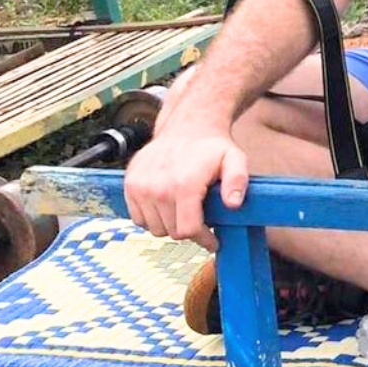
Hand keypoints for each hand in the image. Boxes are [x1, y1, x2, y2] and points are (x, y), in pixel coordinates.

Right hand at [124, 114, 247, 250]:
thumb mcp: (234, 159)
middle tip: (201, 219)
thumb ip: (237, 181)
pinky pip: (138, 218)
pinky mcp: (129, 185)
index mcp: (183, 185)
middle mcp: (157, 188)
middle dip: (189, 230)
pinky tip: (167, 205)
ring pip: (154, 228)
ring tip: (184, 209)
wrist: (186, 126)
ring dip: (170, 224)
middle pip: (172, 232)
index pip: (187, 230)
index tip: (213, 240)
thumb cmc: (212, 146)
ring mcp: (140, 187)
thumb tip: (233, 204)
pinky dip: (152, 217)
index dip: (203, 239)